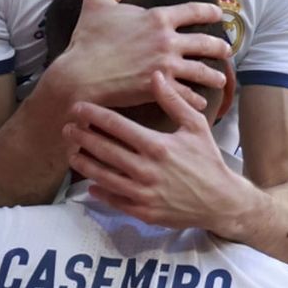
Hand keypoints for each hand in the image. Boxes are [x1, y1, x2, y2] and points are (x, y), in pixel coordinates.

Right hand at [45, 0, 231, 110]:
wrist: (80, 75)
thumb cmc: (87, 38)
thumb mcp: (97, 0)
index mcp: (158, 17)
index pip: (194, 11)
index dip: (210, 11)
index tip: (218, 15)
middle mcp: (168, 41)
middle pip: (206, 43)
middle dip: (220, 47)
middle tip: (226, 51)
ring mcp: (166, 66)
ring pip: (201, 71)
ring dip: (215, 76)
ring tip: (221, 80)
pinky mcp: (160, 89)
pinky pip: (186, 94)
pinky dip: (196, 98)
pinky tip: (201, 101)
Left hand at [63, 71, 253, 229]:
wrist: (221, 201)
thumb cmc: (208, 160)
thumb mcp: (196, 127)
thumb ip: (173, 101)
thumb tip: (155, 76)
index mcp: (157, 146)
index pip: (117, 126)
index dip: (94, 116)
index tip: (78, 108)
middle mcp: (146, 170)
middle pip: (104, 150)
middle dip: (82, 138)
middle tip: (66, 129)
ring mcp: (143, 193)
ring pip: (104, 176)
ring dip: (84, 164)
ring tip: (72, 154)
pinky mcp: (144, 212)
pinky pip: (115, 200)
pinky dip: (99, 192)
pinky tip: (89, 185)